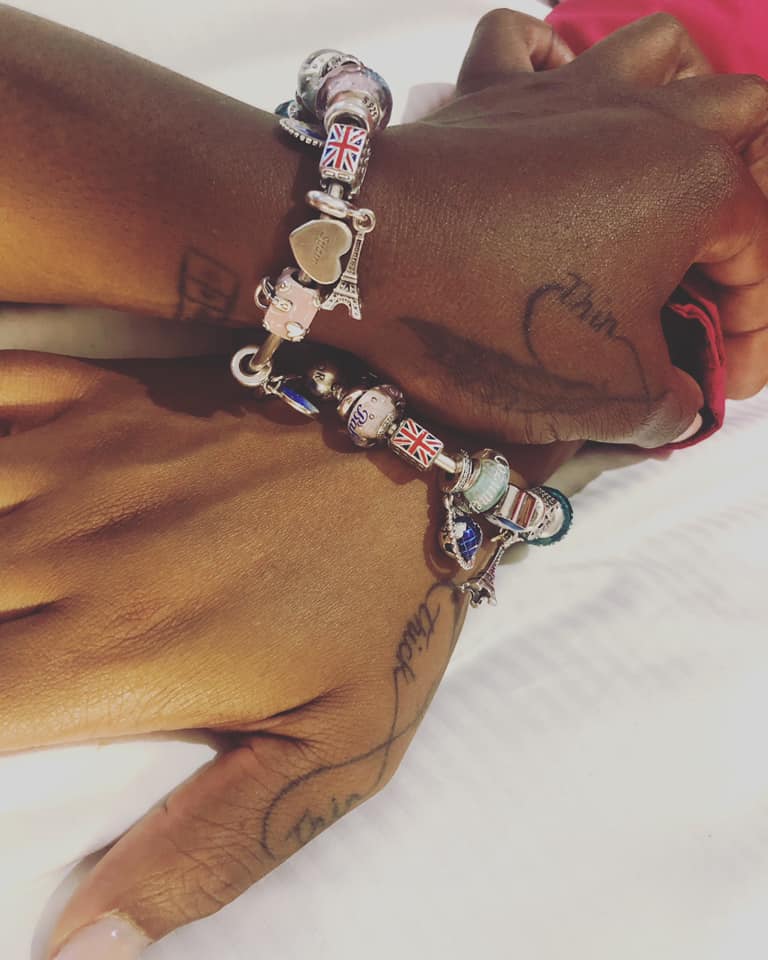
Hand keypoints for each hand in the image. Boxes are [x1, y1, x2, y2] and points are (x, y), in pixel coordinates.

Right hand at [0, 350, 575, 957]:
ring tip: (0, 593)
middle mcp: (74, 550)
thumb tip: (80, 952)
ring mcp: (84, 459)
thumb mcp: (334, 750)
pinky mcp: (109, 395)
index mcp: (119, 652)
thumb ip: (206, 853)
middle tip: (12, 661)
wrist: (430, 452)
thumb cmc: (389, 601)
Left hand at [324, 11, 767, 447]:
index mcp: (697, 185)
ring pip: (661, 50)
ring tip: (670, 163)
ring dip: (686, 97)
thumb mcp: (610, 395)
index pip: (761, 256)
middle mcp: (647, 119)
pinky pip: (526, 41)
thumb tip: (683, 404)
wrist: (373, 261)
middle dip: (754, 194)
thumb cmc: (503, 324)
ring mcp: (566, 92)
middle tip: (715, 265)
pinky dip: (549, 58)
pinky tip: (552, 108)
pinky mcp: (491, 93)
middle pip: (746, 121)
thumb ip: (669, 406)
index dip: (757, 329)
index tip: (730, 382)